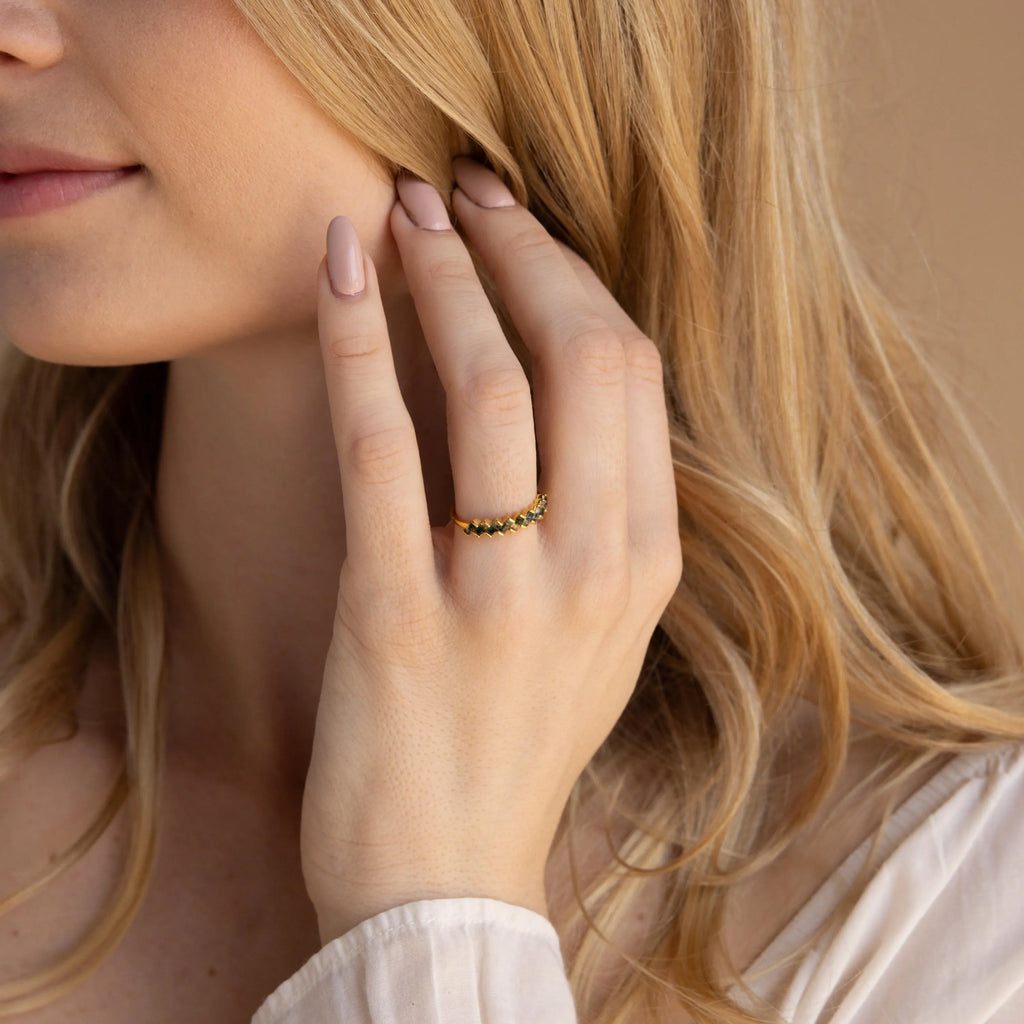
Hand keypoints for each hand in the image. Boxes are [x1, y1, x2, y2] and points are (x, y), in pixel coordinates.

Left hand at [301, 156, 681, 942]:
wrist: (446, 881)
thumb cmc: (512, 744)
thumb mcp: (594, 634)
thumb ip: (597, 521)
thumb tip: (553, 389)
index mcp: (648, 565)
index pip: (634, 375)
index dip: (574, 278)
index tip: (517, 228)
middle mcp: (595, 569)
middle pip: (581, 354)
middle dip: (517, 251)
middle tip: (456, 194)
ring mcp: (503, 594)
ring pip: (489, 384)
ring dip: (441, 278)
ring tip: (397, 216)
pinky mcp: (398, 614)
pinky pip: (381, 446)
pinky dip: (355, 344)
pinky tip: (335, 276)